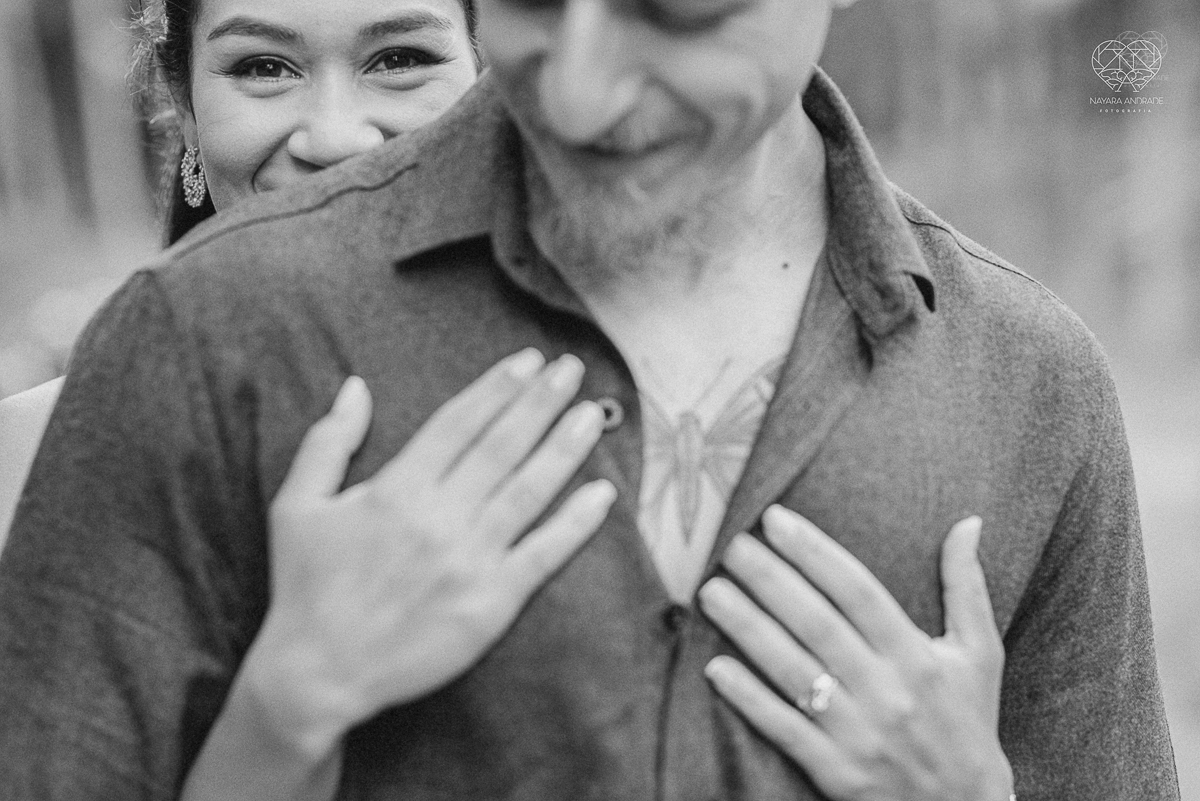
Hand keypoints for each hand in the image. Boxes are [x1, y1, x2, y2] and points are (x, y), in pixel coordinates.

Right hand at [247, 349, 615, 749]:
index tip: (528, 361)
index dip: (498, 387)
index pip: (459, 423)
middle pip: (502, 446)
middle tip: (571, 369)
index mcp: (396, 490)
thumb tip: (357, 384)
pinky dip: (576, 522)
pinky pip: (543, 553)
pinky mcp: (492, 602)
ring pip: (529, 490)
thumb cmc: (306, 587)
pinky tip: (602, 492)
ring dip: (565, 448)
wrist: (318, 674)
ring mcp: (469, 559)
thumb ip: (329, 440)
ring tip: (593, 414)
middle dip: (541, 402)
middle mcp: (438, 517)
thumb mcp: (297, 504)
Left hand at [699, 506, 1012, 800]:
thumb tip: (969, 521)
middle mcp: (888, 691)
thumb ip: (967, 586)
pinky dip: (750, 699)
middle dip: (770, 580)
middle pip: (818, 624)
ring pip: (794, 671)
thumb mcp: (980, 654)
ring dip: (749, 628)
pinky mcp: (836, 771)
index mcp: (918, 656)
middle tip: (730, 545)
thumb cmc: (967, 722)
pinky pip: (785, 730)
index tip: (775, 519)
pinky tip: (715, 668)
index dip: (815, 552)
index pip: (858, 590)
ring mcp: (859, 733)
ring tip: (711, 592)